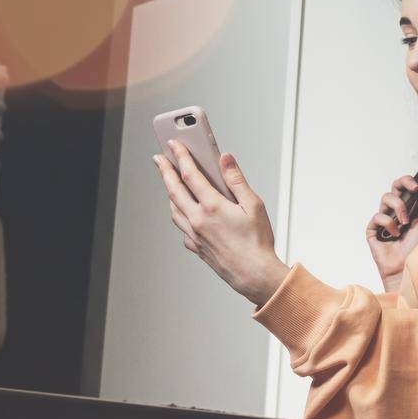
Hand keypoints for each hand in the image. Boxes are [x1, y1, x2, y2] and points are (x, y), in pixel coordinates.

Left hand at [154, 142, 287, 307]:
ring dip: (169, 191)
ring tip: (170, 181)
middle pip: (174, 190)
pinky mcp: (195, 246)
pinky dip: (178, 212)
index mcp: (212, 207)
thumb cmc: (257, 242)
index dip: (181, 157)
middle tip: (159, 158)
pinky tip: (184, 210)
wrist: (253, 274)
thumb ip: (236, 179)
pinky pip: (180, 225)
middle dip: (165, 171)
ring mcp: (194, 234)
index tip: (174, 145)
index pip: (190, 175)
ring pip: (173, 208)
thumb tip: (225, 159)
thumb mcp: (254, 204)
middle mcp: (198, 220)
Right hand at [366, 175, 417, 292]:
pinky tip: (395, 234)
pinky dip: (388, 223)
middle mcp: (396, 213)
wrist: (409, 268)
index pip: (405, 188)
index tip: (417, 185)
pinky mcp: (373, 231)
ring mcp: (383, 221)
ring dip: (399, 207)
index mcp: (409, 210)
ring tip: (405, 222)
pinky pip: (377, 216)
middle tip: (414, 189)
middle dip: (403, 183)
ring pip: (385, 198)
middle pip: (393, 188)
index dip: (408, 181)